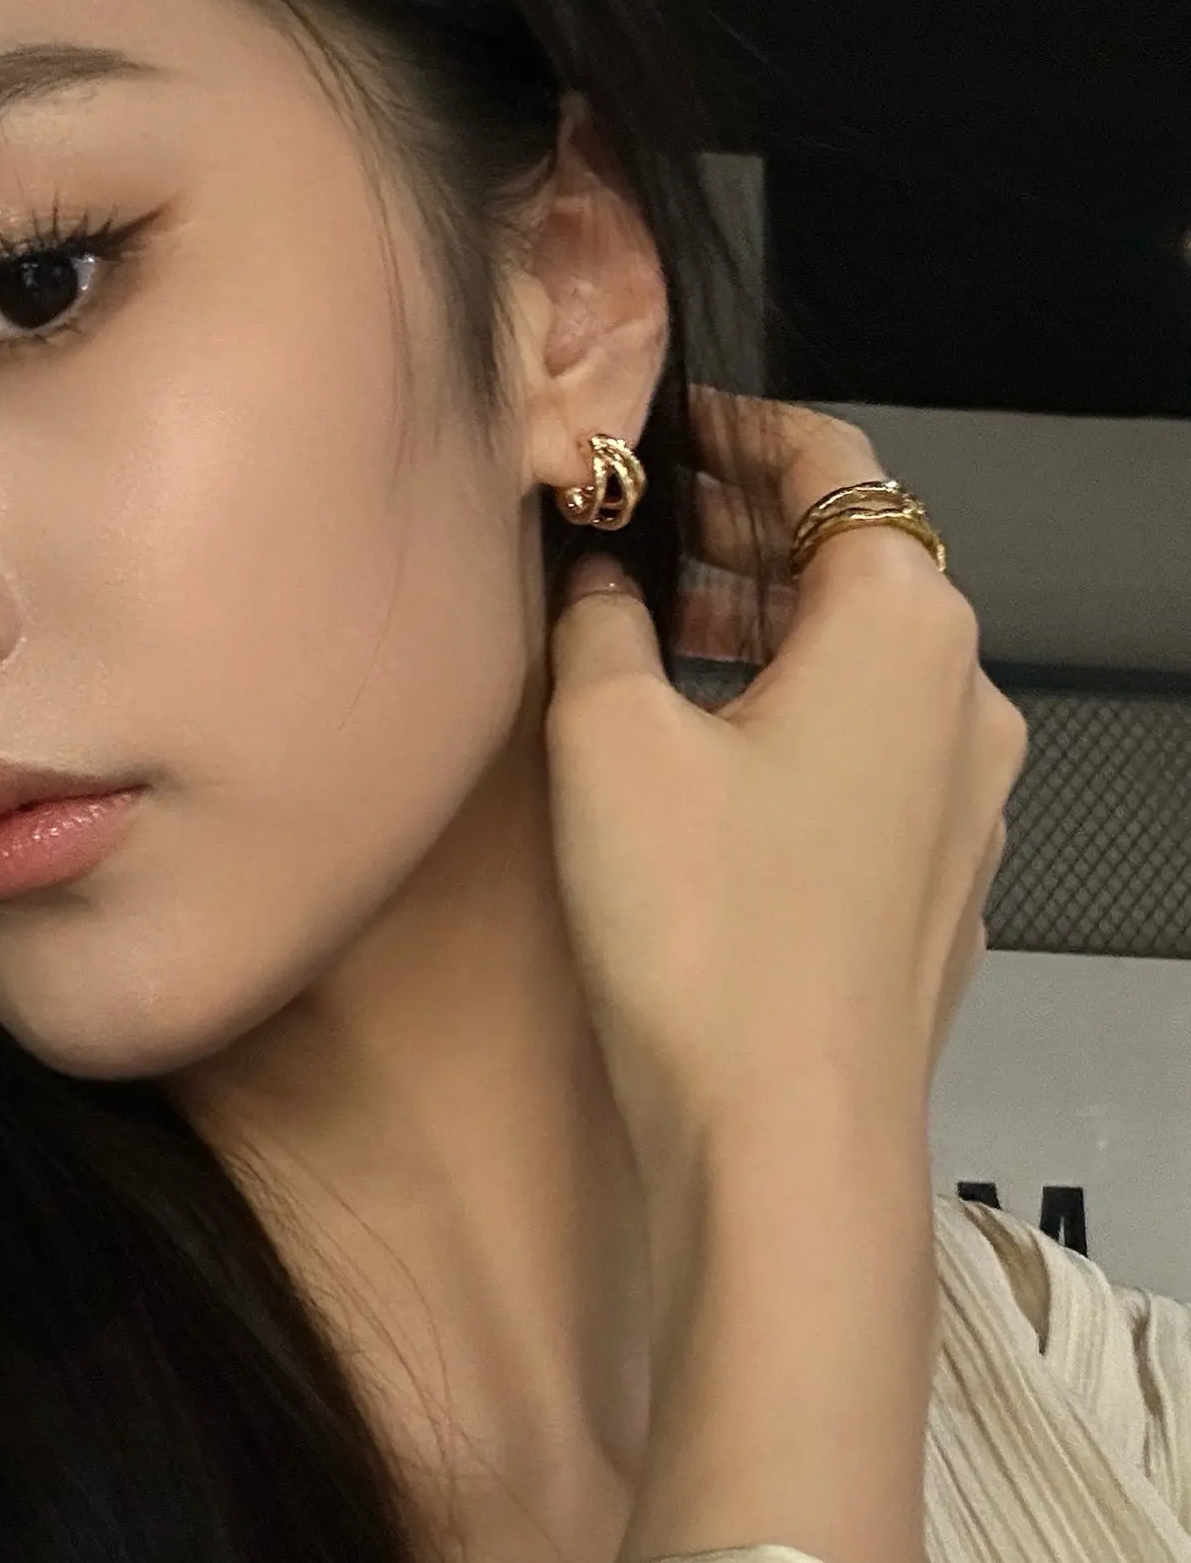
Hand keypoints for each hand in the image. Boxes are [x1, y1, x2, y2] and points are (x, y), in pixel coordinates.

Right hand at [543, 390, 1028, 1562]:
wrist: (784, 1139)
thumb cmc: (703, 926)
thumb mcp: (607, 734)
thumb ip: (599, 618)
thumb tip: (594, 569)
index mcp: (902, 620)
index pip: (832, 460)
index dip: (735, 427)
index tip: (656, 423)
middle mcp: (964, 692)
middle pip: (857, 557)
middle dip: (741, 528)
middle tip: (632, 520)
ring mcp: (968, 795)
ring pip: (865, 658)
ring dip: (763, 625)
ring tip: (650, 630)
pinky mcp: (940, 878)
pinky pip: (872, 748)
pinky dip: (794, 712)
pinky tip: (703, 749)